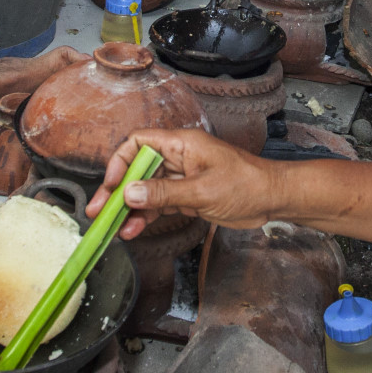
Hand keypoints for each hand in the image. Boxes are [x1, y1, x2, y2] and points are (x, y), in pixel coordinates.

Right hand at [85, 129, 282, 234]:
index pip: (138, 143)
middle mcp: (178, 157)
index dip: (120, 161)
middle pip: (137, 169)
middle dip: (117, 190)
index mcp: (181, 143)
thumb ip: (164, 193)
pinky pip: (159, 204)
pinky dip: (146, 216)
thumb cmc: (245, 184)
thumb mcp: (202, 190)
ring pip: (146, 190)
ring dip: (130, 209)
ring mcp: (181, 178)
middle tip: (99, 211)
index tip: (112, 185)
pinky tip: (134, 230)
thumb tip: (129, 193)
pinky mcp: (187, 196)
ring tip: (115, 228)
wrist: (272, 199)